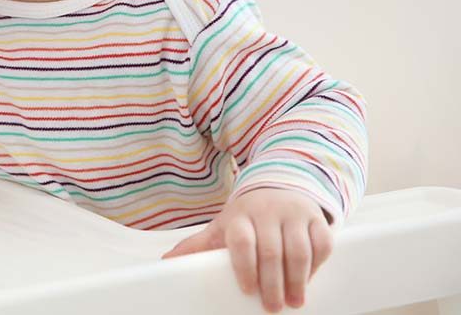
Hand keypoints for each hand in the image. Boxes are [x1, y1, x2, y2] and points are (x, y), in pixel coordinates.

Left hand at [161, 188, 333, 312]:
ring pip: (298, 249)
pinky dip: (317, 264)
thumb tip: (167, 262)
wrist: (276, 187)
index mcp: (240, 216)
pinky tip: (308, 280)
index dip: (245, 267)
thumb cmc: (246, 216)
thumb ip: (198, 245)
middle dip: (273, 283)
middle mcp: (267, 212)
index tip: (248, 291)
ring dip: (297, 279)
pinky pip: (322, 242)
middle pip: (271, 251)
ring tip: (294, 302)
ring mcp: (293, 213)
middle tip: (272, 307)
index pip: (242, 241)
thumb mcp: (221, 227)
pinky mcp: (315, 218)